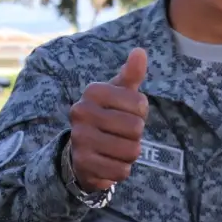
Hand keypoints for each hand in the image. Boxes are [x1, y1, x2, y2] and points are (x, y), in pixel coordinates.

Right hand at [67, 48, 148, 192]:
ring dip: (130, 153)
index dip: (141, 113)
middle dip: (135, 135)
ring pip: (131, 151)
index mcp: (93, 91)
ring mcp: (80, 138)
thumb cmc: (107, 116)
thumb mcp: (119, 94)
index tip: (126, 114)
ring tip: (116, 148)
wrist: (81, 151)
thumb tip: (140, 52)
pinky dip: (121, 169)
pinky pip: (121, 170)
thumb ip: (131, 74)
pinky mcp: (83, 163)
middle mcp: (81, 112)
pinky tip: (110, 162)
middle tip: (121, 134)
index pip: (140, 104)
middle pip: (136, 128)